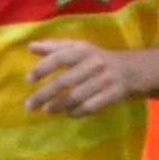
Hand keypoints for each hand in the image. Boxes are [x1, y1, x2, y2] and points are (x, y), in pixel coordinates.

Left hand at [25, 40, 144, 117]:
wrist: (130, 69)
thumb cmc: (95, 58)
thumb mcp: (78, 48)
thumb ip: (54, 47)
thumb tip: (30, 46)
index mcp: (83, 50)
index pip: (60, 57)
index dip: (43, 68)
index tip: (28, 79)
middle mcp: (94, 64)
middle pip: (65, 81)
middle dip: (45, 94)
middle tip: (30, 105)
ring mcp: (105, 80)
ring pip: (77, 96)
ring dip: (59, 105)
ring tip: (47, 110)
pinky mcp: (113, 94)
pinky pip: (91, 106)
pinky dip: (77, 112)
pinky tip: (68, 113)